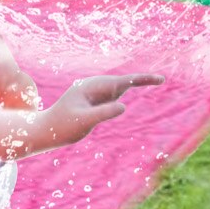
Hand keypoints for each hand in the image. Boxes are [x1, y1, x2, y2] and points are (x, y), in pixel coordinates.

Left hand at [33, 73, 164, 149]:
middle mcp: (92, 87)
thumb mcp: (82, 121)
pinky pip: (114, 93)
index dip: (139, 80)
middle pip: (121, 81)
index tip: (158, 79)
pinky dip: (126, 89)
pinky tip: (133, 85)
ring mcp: (94, 93)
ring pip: (118, 86)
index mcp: (89, 88)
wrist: (48, 129)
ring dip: (135, 82)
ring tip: (156, 79)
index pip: (119, 82)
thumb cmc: (63, 126)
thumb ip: (102, 113)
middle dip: (140, 79)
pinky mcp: (95, 101)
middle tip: (161, 79)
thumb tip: (123, 106)